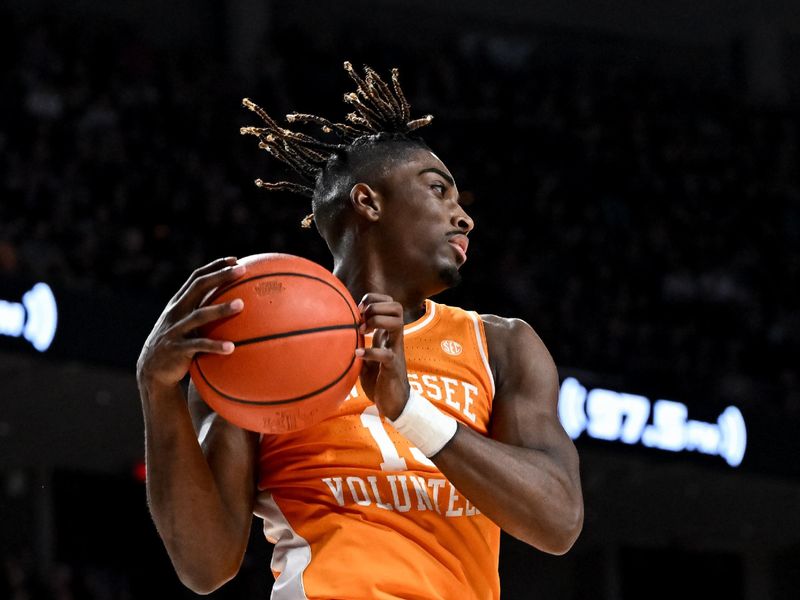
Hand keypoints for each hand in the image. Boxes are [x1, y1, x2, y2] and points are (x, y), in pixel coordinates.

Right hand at [136, 257, 245, 390]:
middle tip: (242, 270)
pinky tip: (231, 347)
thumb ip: (202, 311)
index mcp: (178, 303)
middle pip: (198, 287)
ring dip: (220, 309)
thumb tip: (235, 302)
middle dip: (220, 276)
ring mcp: (175, 329)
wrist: (152, 369)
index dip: (215, 267)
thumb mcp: (186, 324)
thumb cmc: (178, 343)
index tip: (235, 260)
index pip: (196, 278)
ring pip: (199, 315)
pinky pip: (198, 345)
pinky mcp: (177, 349)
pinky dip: (215, 345)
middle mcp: (176, 312)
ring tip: (242, 304)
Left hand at [356, 293, 409, 419]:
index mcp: (388, 334)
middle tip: (361, 319)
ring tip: (361, 331)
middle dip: (377, 306)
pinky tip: (357, 354)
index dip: (375, 299)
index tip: (359, 309)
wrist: (393, 403)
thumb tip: (338, 332)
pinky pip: (385, 354)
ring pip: (397, 323)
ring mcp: (396, 351)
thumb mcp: (366, 357)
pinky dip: (370, 352)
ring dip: (377, 321)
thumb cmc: (378, 379)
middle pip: (397, 307)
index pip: (390, 303)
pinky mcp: (393, 367)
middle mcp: (395, 339)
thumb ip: (359, 343)